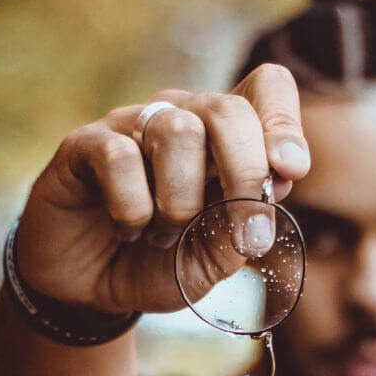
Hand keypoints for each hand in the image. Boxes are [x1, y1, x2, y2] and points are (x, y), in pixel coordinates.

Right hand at [15, 64, 309, 313]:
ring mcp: (132, 125)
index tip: (290, 172)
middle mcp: (182, 117)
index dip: (284, 121)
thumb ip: (247, 224)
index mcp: (224, 137)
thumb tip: (276, 184)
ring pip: (177, 131)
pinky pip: (119, 156)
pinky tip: (128, 229)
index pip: (266, 86)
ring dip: (180, 202)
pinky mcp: (84, 144)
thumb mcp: (217, 258)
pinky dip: (132, 208)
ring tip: (164, 235)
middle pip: (227, 110)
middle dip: (243, 172)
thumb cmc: (163, 263)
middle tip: (236, 230)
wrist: (95, 288)